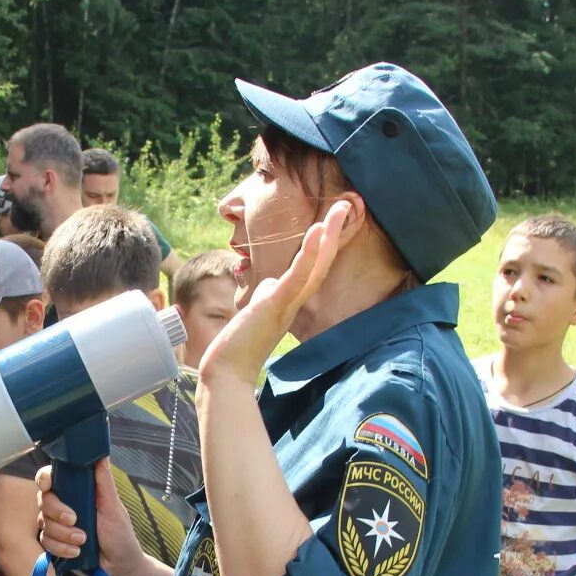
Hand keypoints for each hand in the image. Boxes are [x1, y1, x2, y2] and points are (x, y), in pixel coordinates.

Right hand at [34, 460, 143, 575]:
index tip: (49, 486)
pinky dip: (61, 548)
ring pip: (43, 523)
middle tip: (75, 521)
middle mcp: (63, 506)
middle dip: (57, 512)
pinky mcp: (55, 544)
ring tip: (83, 541)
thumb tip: (100, 454)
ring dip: (63, 534)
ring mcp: (57, 526)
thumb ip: (104, 482)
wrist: (119, 569)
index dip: (44, 479)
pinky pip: (45, 542)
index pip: (50, 478)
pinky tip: (76, 552)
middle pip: (43, 500)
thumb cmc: (120, 535)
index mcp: (76, 492)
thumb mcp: (113, 507)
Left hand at [200, 200, 348, 388]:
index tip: (334, 218)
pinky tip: (316, 232)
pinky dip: (309, 254)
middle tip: (348, 204)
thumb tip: (272, 281)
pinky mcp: (276, 305)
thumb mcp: (257, 310)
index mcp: (290, 301)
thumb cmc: (240, 345)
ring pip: (314, 267)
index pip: (313, 268)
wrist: (227, 371)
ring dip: (328, 237)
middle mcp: (294, 302)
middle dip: (334, 233)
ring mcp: (287, 304)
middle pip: (322, 263)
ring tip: (339, 210)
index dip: (326, 244)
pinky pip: (297, 276)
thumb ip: (268, 294)